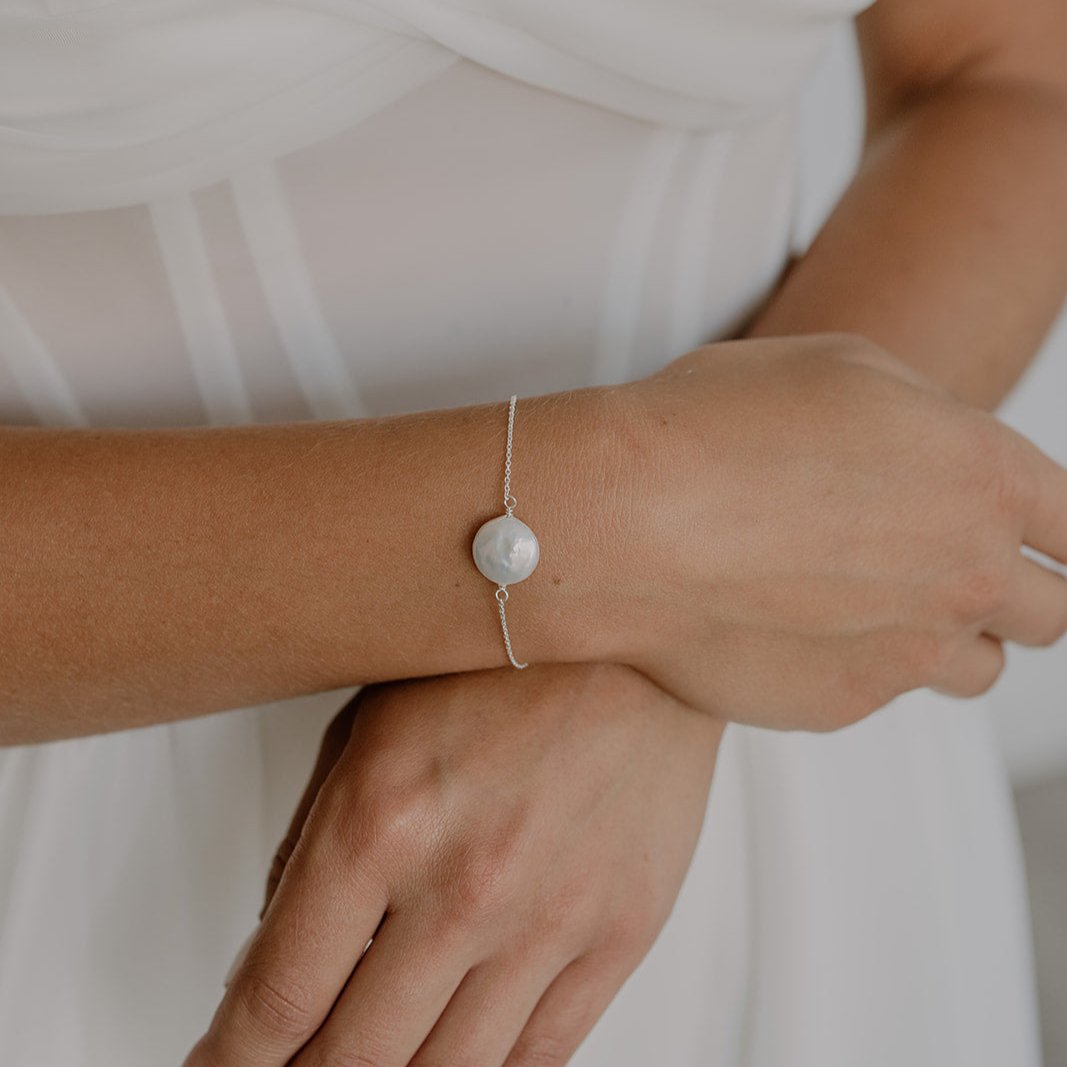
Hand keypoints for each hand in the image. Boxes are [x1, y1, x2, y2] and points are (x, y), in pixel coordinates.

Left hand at [185, 662, 721, 1066]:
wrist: (645, 635)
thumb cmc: (506, 657)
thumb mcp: (371, 718)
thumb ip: (312, 840)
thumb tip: (275, 948)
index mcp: (381, 820)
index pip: (275, 997)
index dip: (228, 1058)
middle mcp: (463, 887)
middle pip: (350, 1060)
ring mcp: (549, 921)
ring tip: (362, 1064)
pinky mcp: (618, 935)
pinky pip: (538, 1057)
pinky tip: (450, 1057)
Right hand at [598, 332, 1066, 727]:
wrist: (624, 520)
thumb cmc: (715, 428)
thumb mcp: (842, 369)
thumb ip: (924, 419)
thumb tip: (936, 454)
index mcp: (985, 478)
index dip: (1064, 531)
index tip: (1047, 540)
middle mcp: (967, 576)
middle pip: (1054, 612)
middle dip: (1020, 592)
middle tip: (963, 571)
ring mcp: (907, 652)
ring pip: (978, 669)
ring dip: (949, 638)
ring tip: (877, 603)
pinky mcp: (843, 704)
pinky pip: (880, 690)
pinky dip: (857, 662)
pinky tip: (792, 622)